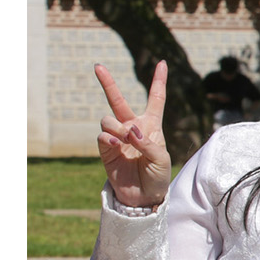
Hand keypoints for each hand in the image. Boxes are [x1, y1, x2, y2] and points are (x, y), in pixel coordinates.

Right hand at [95, 62, 171, 207]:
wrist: (144, 196)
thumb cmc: (158, 176)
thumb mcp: (161, 158)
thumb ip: (147, 143)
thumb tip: (129, 131)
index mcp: (151, 125)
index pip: (156, 99)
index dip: (158, 81)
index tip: (162, 63)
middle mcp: (132, 127)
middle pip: (118, 100)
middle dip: (107, 82)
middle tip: (97, 66)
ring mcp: (117, 137)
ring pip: (108, 119)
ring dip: (117, 127)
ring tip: (125, 140)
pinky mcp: (105, 149)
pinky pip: (102, 135)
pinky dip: (109, 138)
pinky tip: (116, 145)